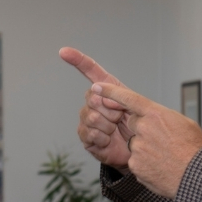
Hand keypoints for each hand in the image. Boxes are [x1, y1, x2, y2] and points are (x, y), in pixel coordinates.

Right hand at [59, 47, 130, 168]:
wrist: (137, 150)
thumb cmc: (137, 125)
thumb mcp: (135, 105)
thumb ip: (118, 94)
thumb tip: (97, 90)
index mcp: (105, 89)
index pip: (89, 70)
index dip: (77, 59)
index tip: (64, 51)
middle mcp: (92, 102)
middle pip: (92, 97)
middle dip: (111, 109)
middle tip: (120, 118)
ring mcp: (86, 119)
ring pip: (91, 116)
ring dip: (108, 125)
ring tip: (115, 131)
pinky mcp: (85, 136)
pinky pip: (90, 133)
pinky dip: (103, 138)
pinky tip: (108, 141)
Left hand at [93, 82, 201, 197]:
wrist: (196, 176)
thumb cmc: (193, 149)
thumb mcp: (184, 123)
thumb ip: (164, 116)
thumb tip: (155, 116)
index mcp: (156, 114)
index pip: (128, 98)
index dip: (110, 91)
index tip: (97, 86)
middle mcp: (143, 128)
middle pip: (133, 123)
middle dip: (143, 130)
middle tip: (162, 140)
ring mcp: (137, 147)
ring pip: (134, 144)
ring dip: (145, 149)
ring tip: (164, 156)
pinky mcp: (134, 165)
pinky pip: (136, 160)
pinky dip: (145, 164)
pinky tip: (160, 166)